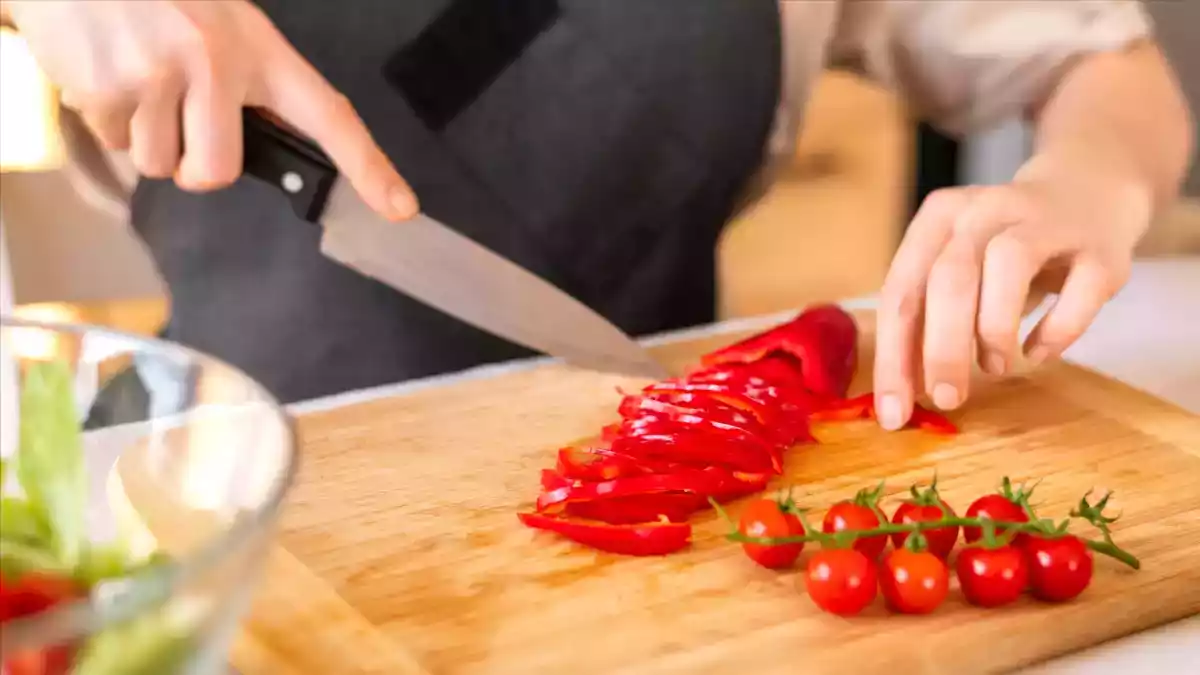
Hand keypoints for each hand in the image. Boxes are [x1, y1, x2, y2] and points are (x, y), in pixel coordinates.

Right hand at [4, 0, 416, 219]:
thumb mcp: (219, 24)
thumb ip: (246, 84)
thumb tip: (256, 148)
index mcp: (258, 48)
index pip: (329, 115)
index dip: (368, 166)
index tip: (400, 207)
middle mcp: (214, 63)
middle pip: (217, 173)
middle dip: (194, 164)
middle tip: (179, 116)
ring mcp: (157, 78)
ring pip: (159, 164)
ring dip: (145, 136)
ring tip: (136, 75)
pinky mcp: (105, 91)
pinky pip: (114, 144)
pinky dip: (108, 118)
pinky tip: (107, 69)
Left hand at [873, 158, 1151, 429]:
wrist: (1087, 191)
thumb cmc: (1002, 250)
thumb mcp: (956, 271)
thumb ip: (927, 321)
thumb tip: (901, 392)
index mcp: (938, 218)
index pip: (901, 291)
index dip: (894, 357)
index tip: (892, 414)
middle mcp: (985, 209)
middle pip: (949, 278)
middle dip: (941, 350)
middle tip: (946, 399)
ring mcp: (1045, 221)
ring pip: (1008, 264)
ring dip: (994, 329)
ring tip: (995, 367)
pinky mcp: (1100, 246)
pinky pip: (1080, 289)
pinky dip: (1057, 330)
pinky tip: (1039, 351)